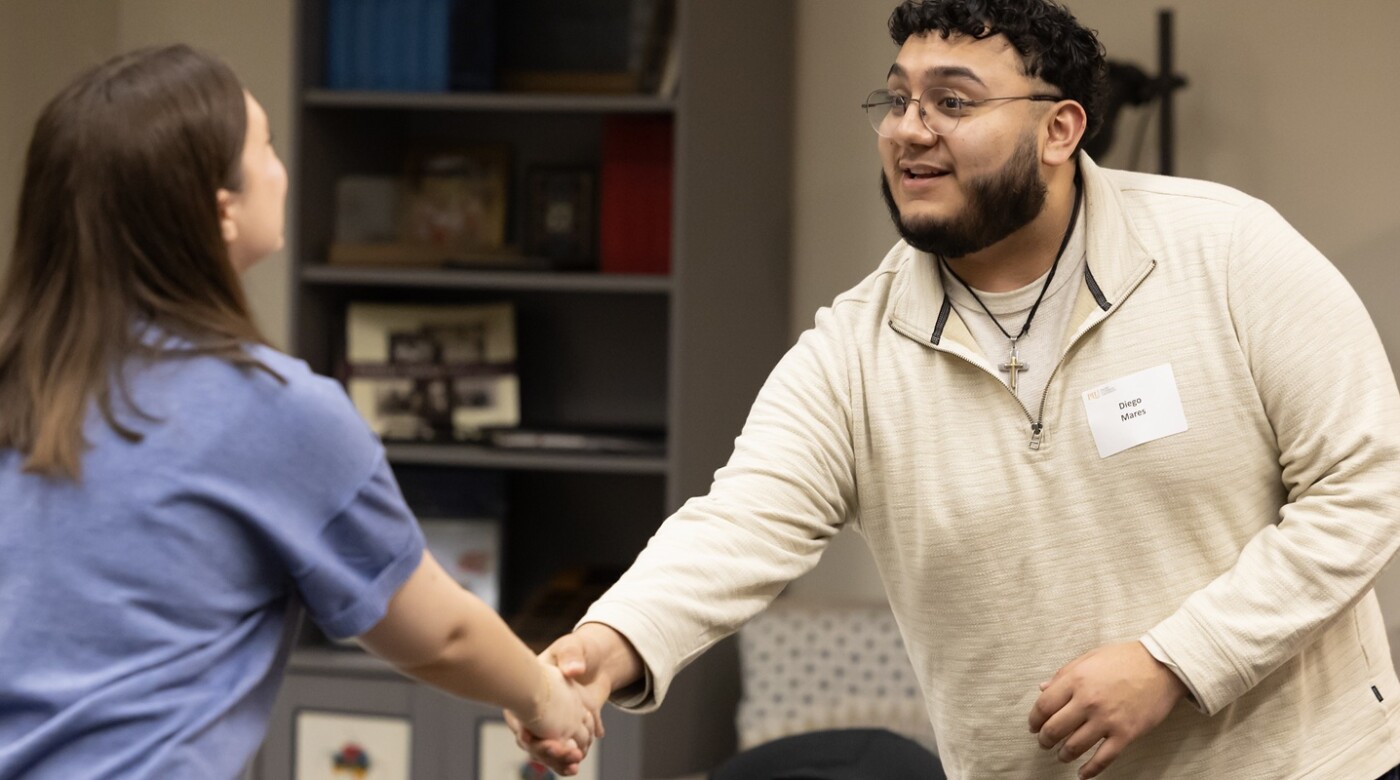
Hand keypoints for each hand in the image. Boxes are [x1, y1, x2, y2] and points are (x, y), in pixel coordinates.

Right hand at [505, 624, 640, 775]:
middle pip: (533, 739)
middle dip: (547, 749)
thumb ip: (571, 655)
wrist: (595, 662)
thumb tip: (574, 670)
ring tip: (573, 763)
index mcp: (530, 690)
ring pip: (547, 749)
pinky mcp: (567, 731)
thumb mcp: (571, 647)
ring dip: (558, 758)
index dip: (528, 728)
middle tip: (565, 752)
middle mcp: (536, 711)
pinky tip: (575, 764)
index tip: (535, 736)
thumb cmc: (575, 651)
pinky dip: (568, 758)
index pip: (522, 714)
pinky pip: (562, 750)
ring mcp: (551, 723)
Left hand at [1027, 641, 1185, 778]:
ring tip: (1061, 755)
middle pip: (1055, 729)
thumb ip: (1063, 674)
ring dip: (1063, 754)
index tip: (1033, 726)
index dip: (1034, 719)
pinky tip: (1082, 773)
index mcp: (1075, 680)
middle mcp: (1087, 701)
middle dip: (1045, 740)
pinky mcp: (1125, 733)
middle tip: (1044, 742)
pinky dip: (1090, 770)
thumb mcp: (1088, 658)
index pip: (1044, 706)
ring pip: (1075, 746)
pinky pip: (1103, 758)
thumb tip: (1042, 689)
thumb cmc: (1124, 659)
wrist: (1161, 666)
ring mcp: (1107, 719)